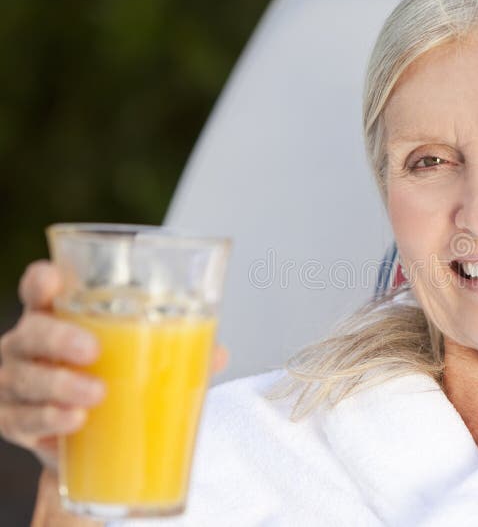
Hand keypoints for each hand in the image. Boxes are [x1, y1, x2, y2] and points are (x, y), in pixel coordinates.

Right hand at [0, 260, 228, 470]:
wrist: (91, 436)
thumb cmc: (113, 378)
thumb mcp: (143, 356)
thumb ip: (179, 348)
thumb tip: (219, 354)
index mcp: (60, 316)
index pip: (39, 289)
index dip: (42, 281)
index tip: (55, 281)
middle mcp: (30, 345)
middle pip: (32, 332)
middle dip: (60, 339)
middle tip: (92, 351)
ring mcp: (17, 382)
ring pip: (25, 378)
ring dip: (59, 386)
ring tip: (94, 395)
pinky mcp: (16, 421)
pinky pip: (22, 420)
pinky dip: (48, 421)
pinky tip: (73, 423)